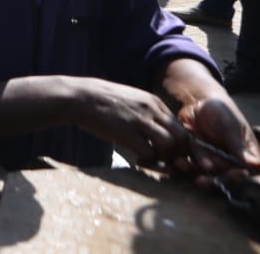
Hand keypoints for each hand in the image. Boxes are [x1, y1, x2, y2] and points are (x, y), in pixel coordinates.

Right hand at [72, 78, 191, 167]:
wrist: (77, 97)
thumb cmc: (100, 101)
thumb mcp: (130, 100)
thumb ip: (147, 112)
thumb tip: (160, 131)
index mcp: (154, 102)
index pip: (182, 127)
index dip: (180, 145)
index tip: (170, 154)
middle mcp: (151, 109)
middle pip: (182, 137)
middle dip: (178, 154)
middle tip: (164, 161)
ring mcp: (139, 120)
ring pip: (170, 145)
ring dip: (164, 159)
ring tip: (151, 160)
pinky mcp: (126, 132)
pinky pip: (150, 153)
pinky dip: (148, 161)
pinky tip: (138, 160)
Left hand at [178, 92, 259, 183]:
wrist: (200, 101)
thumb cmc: (223, 111)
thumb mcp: (232, 127)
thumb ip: (239, 146)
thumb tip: (256, 165)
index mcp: (244, 157)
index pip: (244, 173)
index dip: (238, 177)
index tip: (232, 174)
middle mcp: (228, 162)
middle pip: (222, 177)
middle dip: (213, 180)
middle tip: (203, 180)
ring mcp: (210, 160)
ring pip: (203, 172)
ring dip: (194, 171)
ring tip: (184, 165)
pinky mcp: (193, 155)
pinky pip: (188, 163)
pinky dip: (182, 164)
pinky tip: (177, 161)